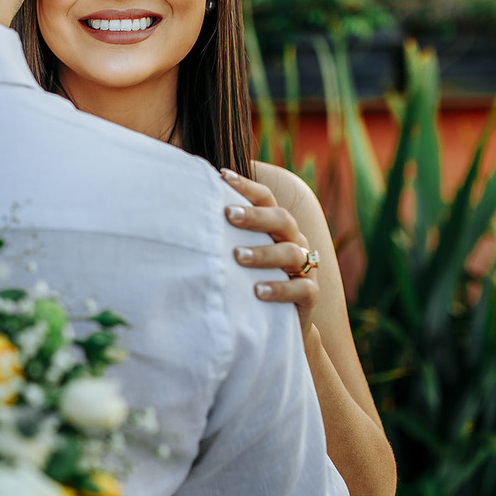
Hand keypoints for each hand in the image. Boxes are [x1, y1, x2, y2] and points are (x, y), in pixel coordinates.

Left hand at [221, 168, 317, 336]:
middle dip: (255, 217)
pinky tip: (257, 291)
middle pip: (281, 220)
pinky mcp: (309, 294)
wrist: (281, 319)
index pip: (265, 199)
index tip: (221, 176)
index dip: (246, 186)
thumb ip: (224, 234)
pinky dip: (279, 288)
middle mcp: (295, 240)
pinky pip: (300, 289)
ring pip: (290, 253)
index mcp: (278, 226)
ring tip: (237, 256)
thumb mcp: (240, 254)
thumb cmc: (252, 277)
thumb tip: (186, 210)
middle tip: (229, 215)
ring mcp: (305, 267)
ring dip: (263, 254)